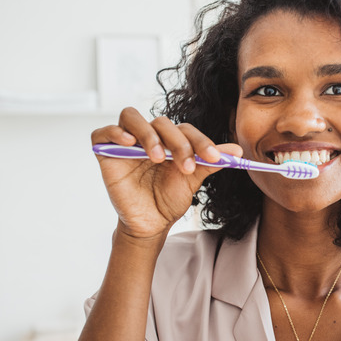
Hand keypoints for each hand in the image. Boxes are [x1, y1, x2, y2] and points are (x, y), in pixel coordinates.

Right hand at [91, 107, 242, 238]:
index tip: (215, 158)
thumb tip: (237, 151)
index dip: (201, 141)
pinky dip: (115, 133)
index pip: (185, 129)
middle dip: (177, 142)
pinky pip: (103, 133)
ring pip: (132, 117)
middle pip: (161, 123)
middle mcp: (148, 136)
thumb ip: (210, 162)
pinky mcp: (106, 152)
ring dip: (148, 134)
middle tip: (186, 166)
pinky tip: (128, 144)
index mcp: (170, 139)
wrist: (150, 223)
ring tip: (158, 158)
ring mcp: (126, 142)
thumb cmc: (169, 199)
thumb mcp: (193, 180)